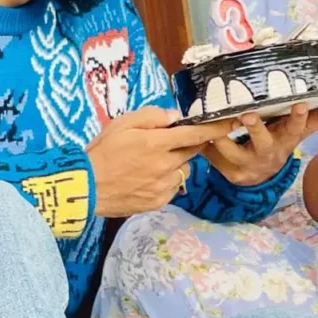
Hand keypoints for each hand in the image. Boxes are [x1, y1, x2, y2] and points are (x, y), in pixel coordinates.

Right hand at [87, 106, 233, 216]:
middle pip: (191, 151)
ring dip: (174, 164)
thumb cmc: (102, 151)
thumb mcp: (122, 124)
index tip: (232, 123)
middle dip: (188, 144)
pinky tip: (145, 178)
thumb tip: (175, 116)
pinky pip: (172, 187)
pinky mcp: (158, 201)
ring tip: (149, 163)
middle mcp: (164, 165)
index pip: (195, 134)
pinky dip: (165, 180)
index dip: (216, 128)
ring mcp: (162, 186)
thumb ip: (151, 116)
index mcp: (156, 143)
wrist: (85, 187)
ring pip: (182, 170)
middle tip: (168, 142)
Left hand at [202, 101, 317, 186]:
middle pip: (262, 140)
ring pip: (231, 150)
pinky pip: (211, 156)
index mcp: (285, 140)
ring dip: (221, 137)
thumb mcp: (297, 133)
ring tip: (210, 124)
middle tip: (248, 113)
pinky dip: (203, 145)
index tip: (300, 104)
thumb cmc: (278, 142)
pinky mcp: (225, 169)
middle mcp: (266, 152)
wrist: (259, 176)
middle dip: (255, 127)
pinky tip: (195, 131)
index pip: (295, 128)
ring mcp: (245, 163)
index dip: (298, 117)